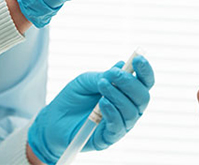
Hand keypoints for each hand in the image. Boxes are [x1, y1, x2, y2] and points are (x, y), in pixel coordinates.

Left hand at [27, 56, 154, 164]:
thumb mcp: (87, 81)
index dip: (145, 70)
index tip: (137, 59)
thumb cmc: (73, 98)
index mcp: (126, 93)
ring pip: (132, 111)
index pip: (145, 82)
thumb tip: (122, 65)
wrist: (53, 120)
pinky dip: (112, 112)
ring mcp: (121, 124)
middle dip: (130, 83)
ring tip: (102, 86)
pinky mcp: (109, 138)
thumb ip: (105, 75)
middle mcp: (128, 109)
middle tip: (113, 74)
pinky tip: (102, 103)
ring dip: (117, 96)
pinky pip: (118, 126)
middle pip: (143, 97)